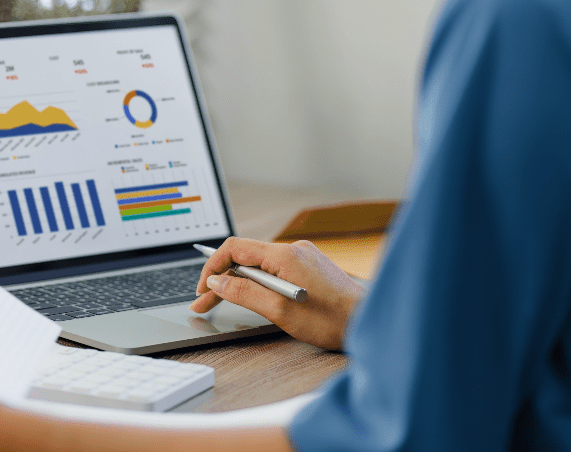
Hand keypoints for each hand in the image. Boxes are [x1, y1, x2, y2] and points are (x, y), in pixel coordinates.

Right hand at [192, 238, 364, 349]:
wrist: (368, 322)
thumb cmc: (330, 320)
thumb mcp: (279, 310)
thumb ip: (244, 293)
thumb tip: (217, 282)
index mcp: (284, 255)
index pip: (235, 249)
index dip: (212, 268)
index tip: (202, 290)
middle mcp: (294, 249)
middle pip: (245, 257)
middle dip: (221, 280)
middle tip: (203, 304)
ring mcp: (303, 257)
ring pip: (259, 264)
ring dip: (238, 282)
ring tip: (221, 303)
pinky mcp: (310, 268)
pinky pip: (275, 269)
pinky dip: (258, 282)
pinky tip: (252, 296)